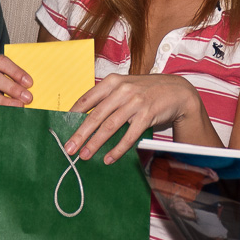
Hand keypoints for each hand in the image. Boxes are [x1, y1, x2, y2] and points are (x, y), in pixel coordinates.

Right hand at [0, 55, 33, 131]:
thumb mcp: (7, 82)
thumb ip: (19, 82)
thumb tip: (40, 87)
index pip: (0, 62)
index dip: (15, 71)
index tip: (29, 82)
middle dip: (13, 88)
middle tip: (28, 97)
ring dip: (4, 101)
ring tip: (19, 107)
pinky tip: (4, 117)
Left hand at [64, 74, 209, 163]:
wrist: (177, 91)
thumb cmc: (147, 90)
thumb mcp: (125, 86)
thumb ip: (107, 97)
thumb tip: (83, 116)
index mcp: (113, 82)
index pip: (88, 98)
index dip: (74, 114)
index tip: (63, 127)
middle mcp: (122, 90)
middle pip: (96, 115)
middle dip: (80, 134)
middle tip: (69, 148)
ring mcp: (135, 102)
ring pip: (110, 126)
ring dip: (96, 143)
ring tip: (85, 155)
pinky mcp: (147, 115)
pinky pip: (129, 135)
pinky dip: (118, 149)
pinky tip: (109, 158)